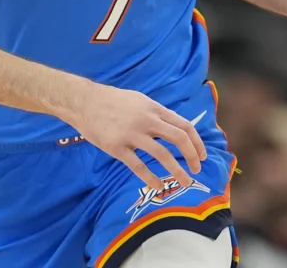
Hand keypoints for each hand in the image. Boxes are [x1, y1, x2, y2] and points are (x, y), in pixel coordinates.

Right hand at [68, 83, 206, 189]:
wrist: (84, 102)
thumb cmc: (113, 101)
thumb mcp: (140, 100)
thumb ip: (157, 113)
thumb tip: (174, 126)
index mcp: (155, 109)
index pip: (184, 125)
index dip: (197, 142)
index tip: (202, 155)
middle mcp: (147, 121)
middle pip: (179, 139)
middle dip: (192, 156)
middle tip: (196, 170)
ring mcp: (132, 135)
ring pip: (162, 154)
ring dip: (177, 171)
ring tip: (185, 182)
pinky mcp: (117, 148)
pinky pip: (138, 166)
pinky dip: (151, 178)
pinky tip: (158, 186)